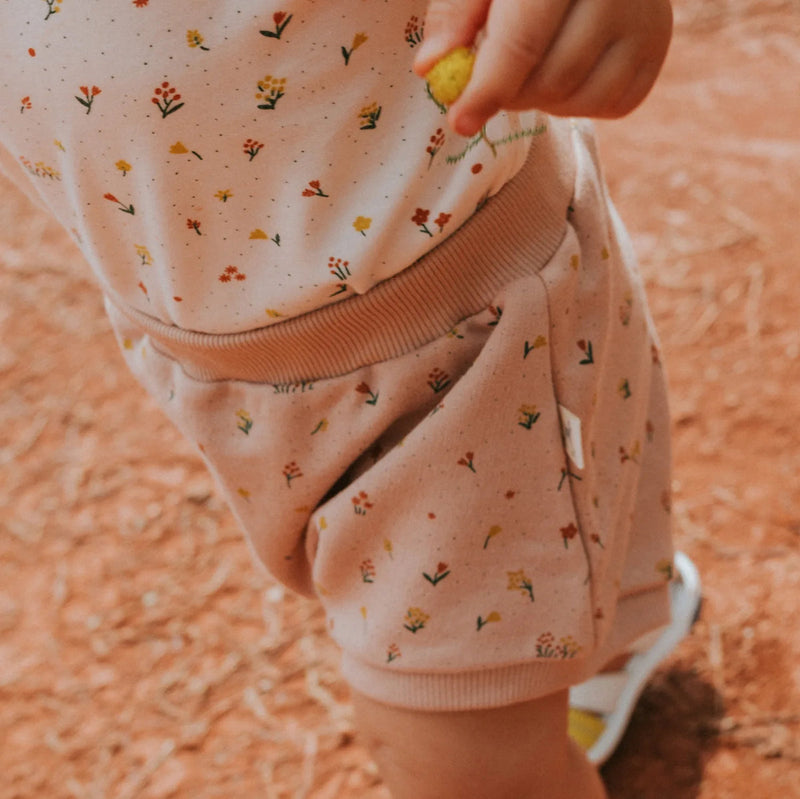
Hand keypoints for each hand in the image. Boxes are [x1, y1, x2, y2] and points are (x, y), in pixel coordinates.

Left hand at [413, 0, 672, 135]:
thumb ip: (455, 14)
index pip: (522, 41)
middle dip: (510, 95)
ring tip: (529, 70)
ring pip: (581, 99)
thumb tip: (431, 67)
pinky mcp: (657, 44)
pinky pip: (612, 105)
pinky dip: (576, 104)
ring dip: (541, 103)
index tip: (459, 121)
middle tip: (491, 82)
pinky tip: (562, 73)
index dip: (487, 89)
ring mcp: (647, 16)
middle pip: (551, 79)